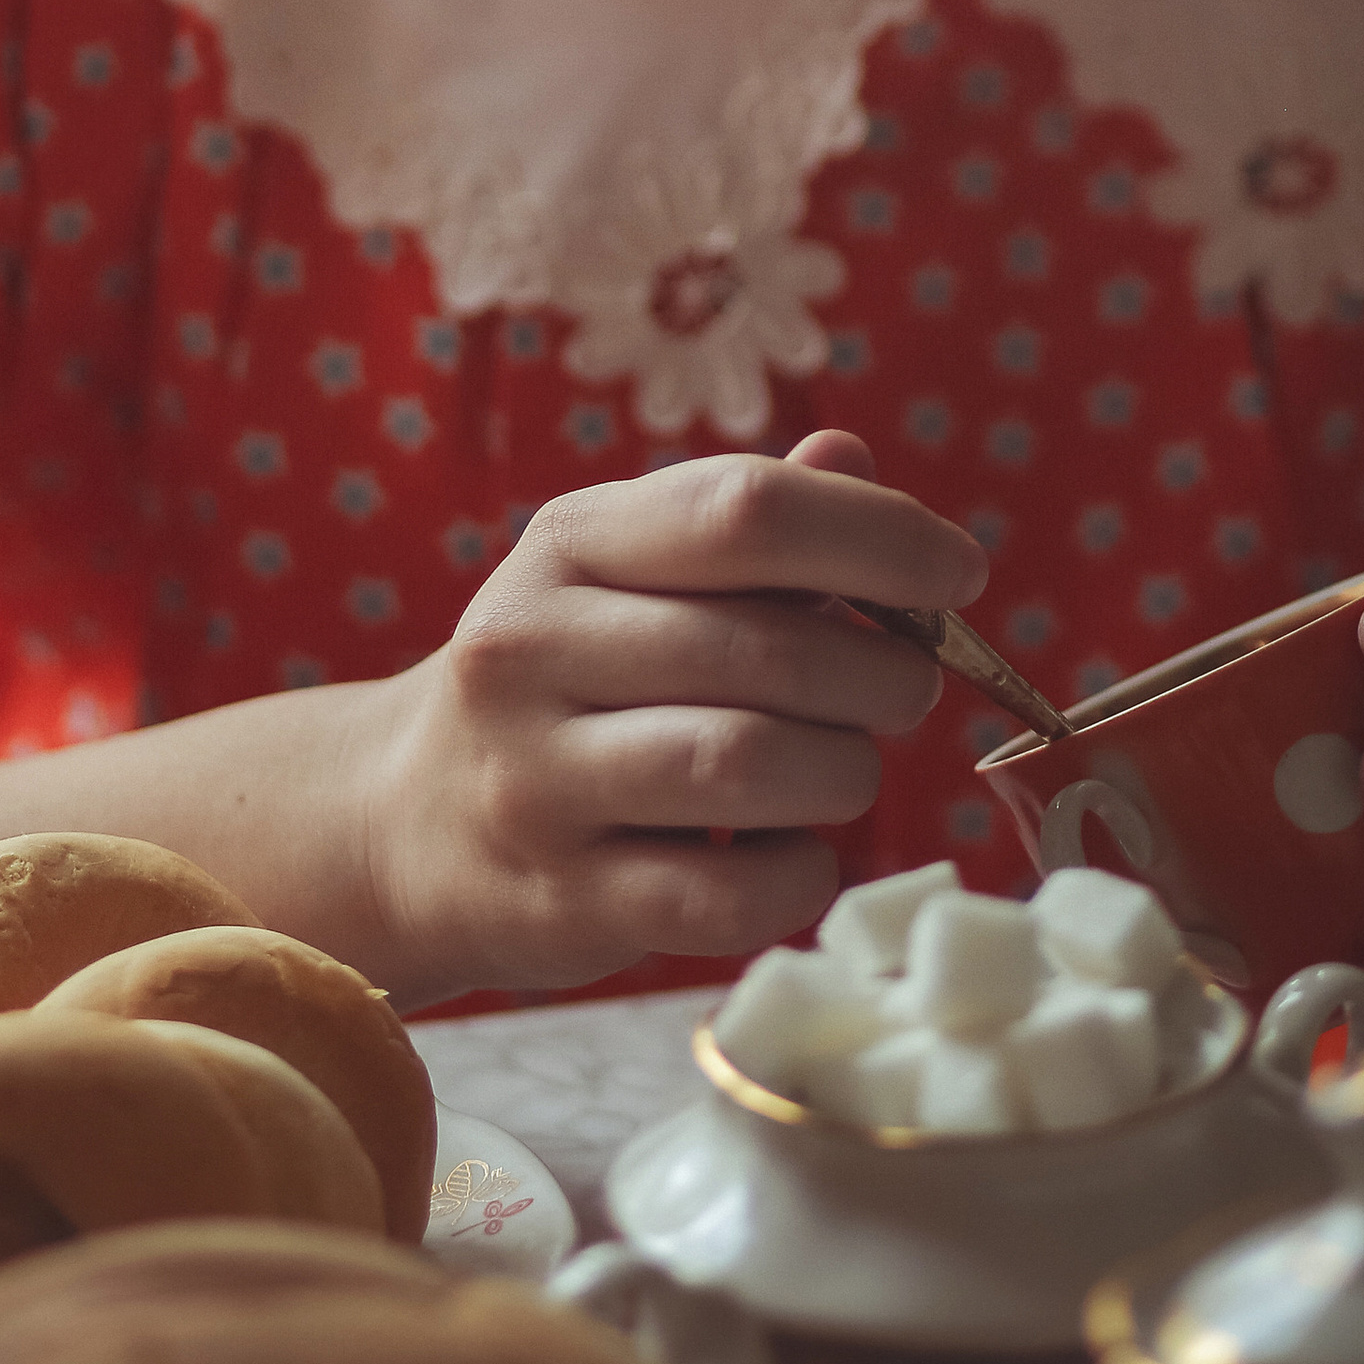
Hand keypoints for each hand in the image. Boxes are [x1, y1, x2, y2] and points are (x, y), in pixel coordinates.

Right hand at [361, 428, 982, 999]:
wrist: (407, 823)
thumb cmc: (571, 679)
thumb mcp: (631, 571)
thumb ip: (747, 518)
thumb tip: (853, 461)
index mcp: (570, 542)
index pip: (746, 510)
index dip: (882, 537)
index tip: (957, 574)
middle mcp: (533, 649)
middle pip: (773, 649)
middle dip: (883, 673)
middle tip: (902, 689)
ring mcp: (536, 781)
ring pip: (756, 766)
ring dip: (846, 771)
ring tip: (841, 766)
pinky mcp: (562, 902)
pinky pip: (734, 896)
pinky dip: (801, 874)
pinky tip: (790, 851)